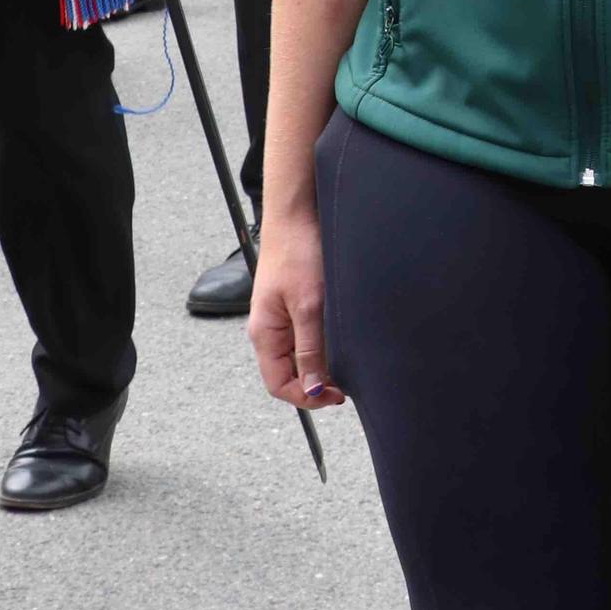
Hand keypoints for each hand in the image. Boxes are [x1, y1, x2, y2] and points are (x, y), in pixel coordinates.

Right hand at [249, 207, 345, 411]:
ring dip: (320, 364)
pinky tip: (339, 340)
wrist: (296, 212)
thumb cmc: (298, 252)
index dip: (306, 397)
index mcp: (264, 334)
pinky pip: (303, 336)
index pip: (278, 385)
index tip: (336, 395)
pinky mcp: (292, 304)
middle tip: (346, 382)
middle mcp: (269, 330)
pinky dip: (321, 345)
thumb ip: (310, 349)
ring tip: (345, 362)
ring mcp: (279, 317)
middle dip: (315, 383)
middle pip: (288, 374)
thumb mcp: (308, 305)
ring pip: (297, 356)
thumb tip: (312, 388)